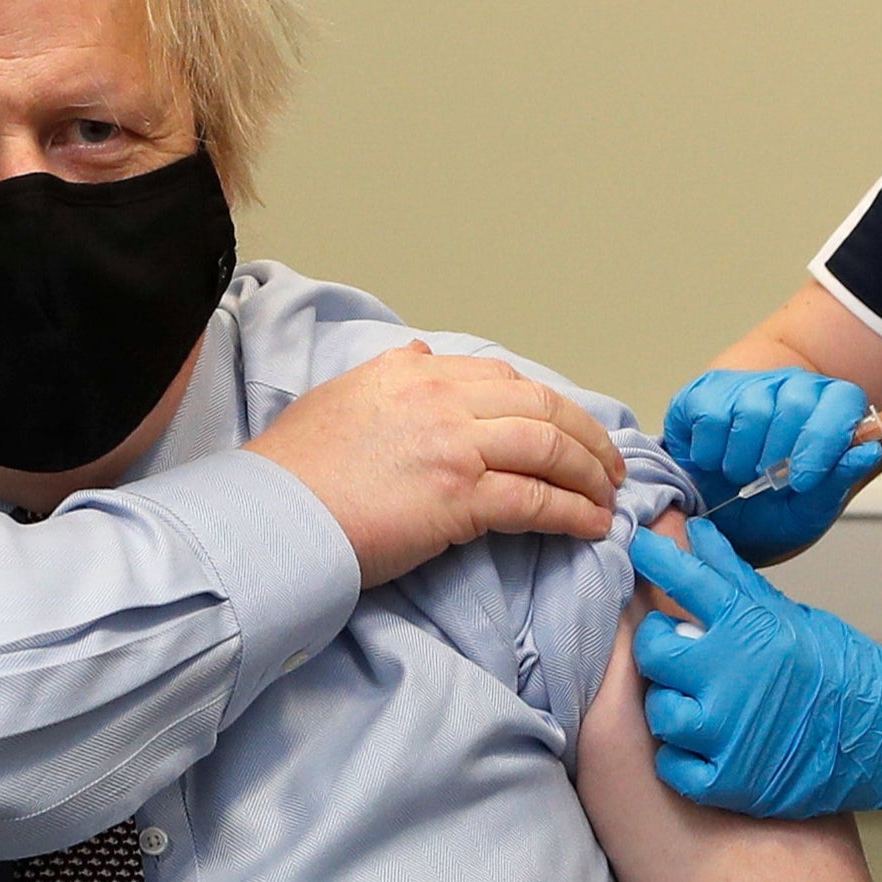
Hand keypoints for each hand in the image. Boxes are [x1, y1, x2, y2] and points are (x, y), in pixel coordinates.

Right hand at [246, 341, 624, 587]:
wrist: (272, 515)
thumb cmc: (295, 471)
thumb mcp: (340, 397)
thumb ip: (388, 375)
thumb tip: (421, 356)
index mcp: (414, 374)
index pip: (504, 378)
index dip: (549, 405)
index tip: (568, 428)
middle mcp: (440, 398)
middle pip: (542, 406)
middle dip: (586, 437)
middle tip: (609, 465)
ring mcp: (455, 445)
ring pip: (550, 447)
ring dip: (590, 474)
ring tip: (608, 497)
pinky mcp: (461, 496)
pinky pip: (537, 499)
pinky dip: (573, 512)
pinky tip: (590, 525)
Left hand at [627, 520, 881, 823]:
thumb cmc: (845, 673)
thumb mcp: (792, 616)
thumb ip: (736, 580)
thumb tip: (698, 536)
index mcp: (753, 628)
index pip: (687, 579)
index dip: (656, 559)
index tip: (642, 549)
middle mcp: (735, 676)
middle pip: (655, 652)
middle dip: (662, 647)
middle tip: (679, 650)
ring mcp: (729, 733)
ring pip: (660, 713)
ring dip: (673, 706)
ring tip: (701, 703)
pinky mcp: (729, 781)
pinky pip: (673, 767)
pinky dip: (685, 758)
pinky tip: (708, 745)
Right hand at [661, 367, 881, 563]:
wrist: (716, 520)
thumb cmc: (768, 513)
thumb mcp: (808, 510)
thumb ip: (837, 481)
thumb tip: (868, 451)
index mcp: (827, 410)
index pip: (842, 401)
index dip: (825, 439)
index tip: (803, 479)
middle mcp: (790, 387)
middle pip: (796, 401)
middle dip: (780, 453)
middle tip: (766, 480)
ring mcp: (747, 384)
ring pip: (751, 408)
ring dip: (742, 458)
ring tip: (739, 474)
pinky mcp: (705, 392)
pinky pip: (711, 415)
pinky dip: (710, 452)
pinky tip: (714, 461)